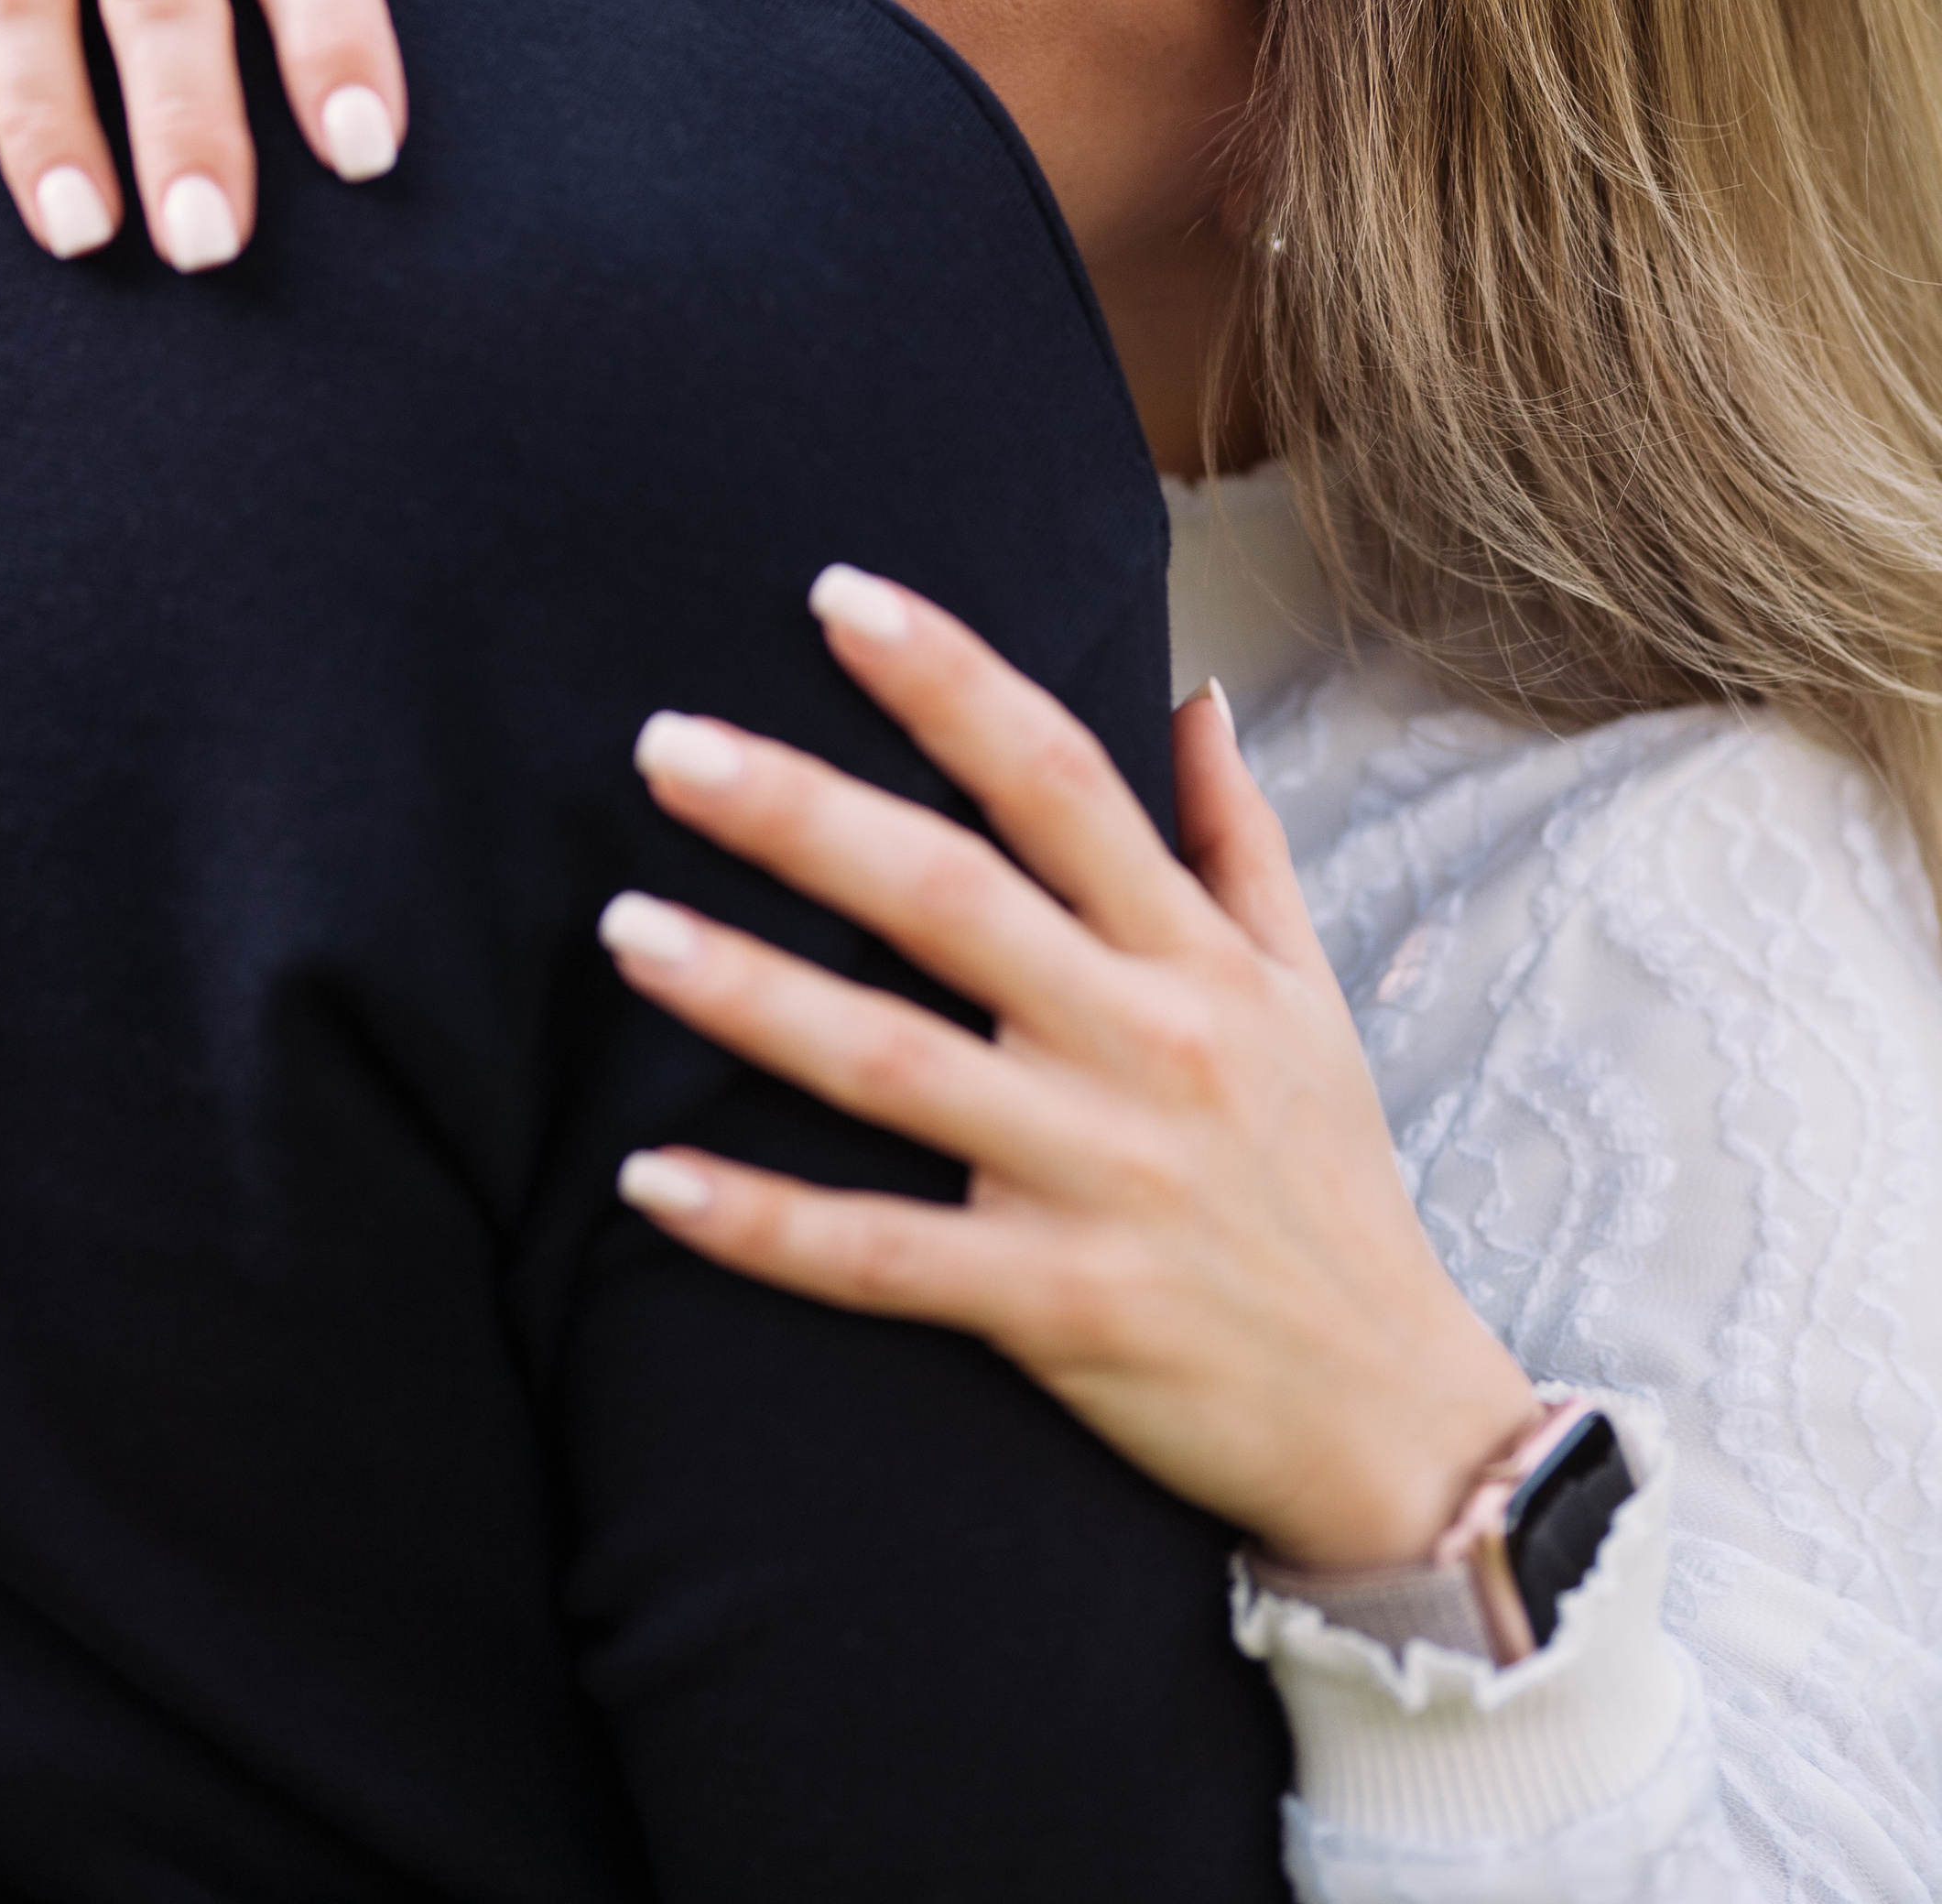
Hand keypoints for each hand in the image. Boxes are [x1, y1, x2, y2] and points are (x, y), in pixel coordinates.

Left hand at [599, 573, 1540, 1570]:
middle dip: (801, 812)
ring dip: (748, 994)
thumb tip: (1189, 691)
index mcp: (1192, 957)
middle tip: (664, 744)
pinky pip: (882, 1260)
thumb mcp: (1310, 994)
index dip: (949, 679)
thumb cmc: (1328, 1184)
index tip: (836, 597)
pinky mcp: (1054, 1307)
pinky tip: (647, 1181)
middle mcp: (1142, 1045)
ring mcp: (1094, 1178)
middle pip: (950, 897)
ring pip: (892, 1067)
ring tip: (621, 929)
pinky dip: (763, 1226)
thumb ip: (1235, 837)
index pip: (1057, 777)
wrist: (1397, 1422)